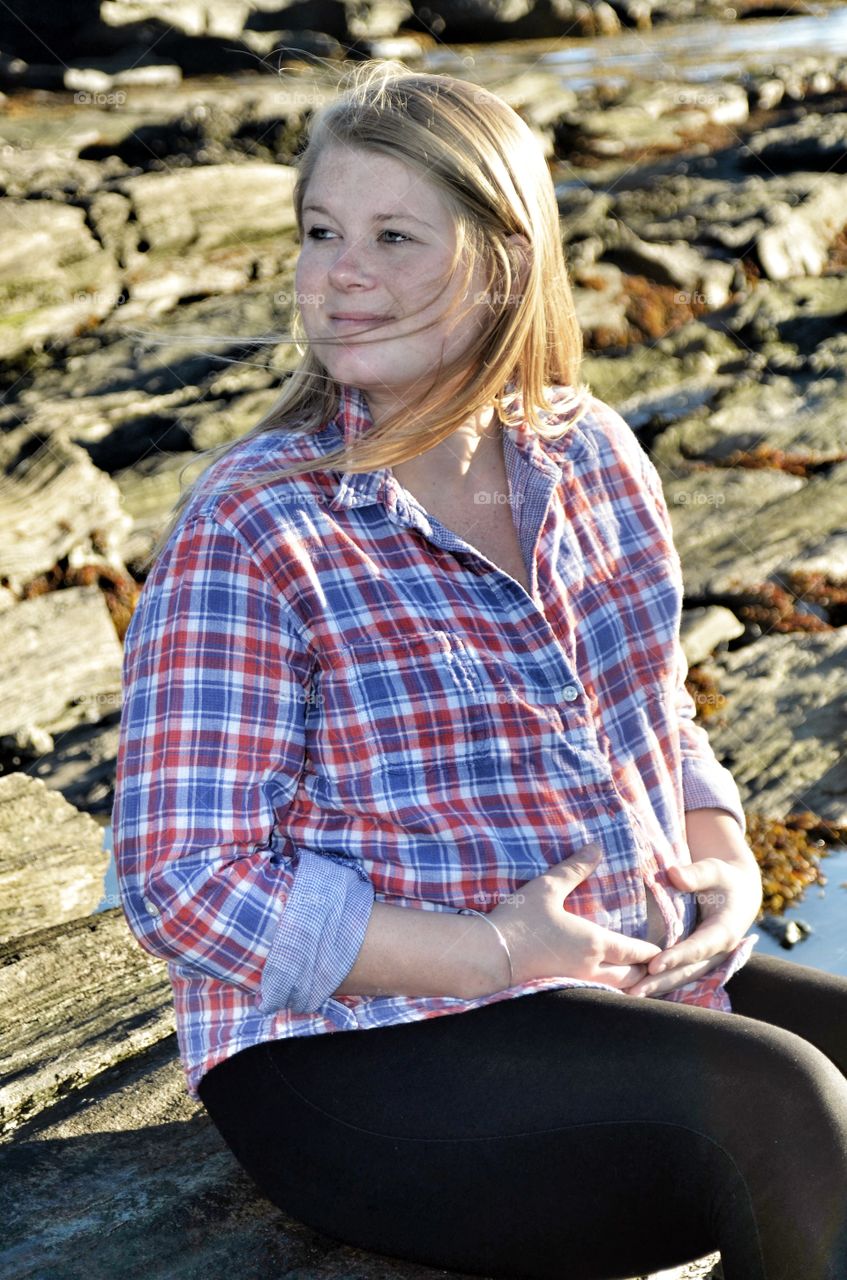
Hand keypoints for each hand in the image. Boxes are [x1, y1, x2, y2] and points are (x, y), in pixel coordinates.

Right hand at [490, 843, 662, 991]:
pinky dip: (605, 992)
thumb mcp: (547, 888)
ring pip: (613, 991)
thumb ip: (574, 868)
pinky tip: (598, 985)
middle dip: (644, 972)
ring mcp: (575, 984)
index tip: (663, 950)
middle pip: (631, 978)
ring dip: (627, 985)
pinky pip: (593, 995)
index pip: (635, 951)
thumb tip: (597, 847)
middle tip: (652, 966)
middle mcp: (591, 969)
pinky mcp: (559, 992)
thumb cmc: (519, 921)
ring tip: (632, 978)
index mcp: (594, 943)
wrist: (488, 956)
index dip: (652, 951)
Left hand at [624, 854, 762, 997]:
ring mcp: (708, 960)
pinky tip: (636, 988)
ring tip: (630, 994)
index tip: (654, 965)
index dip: (676, 957)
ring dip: (657, 987)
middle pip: (687, 971)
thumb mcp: (715, 870)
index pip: (698, 948)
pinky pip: (678, 975)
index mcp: (724, 932)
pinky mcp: (698, 961)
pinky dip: (659, 982)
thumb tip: (674, 875)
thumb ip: (697, 874)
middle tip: (634, 991)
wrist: (738, 894)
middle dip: (660, 982)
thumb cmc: (724, 879)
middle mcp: (717, 952)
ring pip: (682, 978)